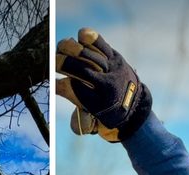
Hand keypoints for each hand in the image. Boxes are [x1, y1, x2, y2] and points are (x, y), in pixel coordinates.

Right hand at [55, 28, 151, 142]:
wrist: (135, 107)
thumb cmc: (106, 116)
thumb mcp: (91, 124)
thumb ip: (77, 121)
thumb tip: (66, 110)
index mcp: (94, 103)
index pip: (71, 89)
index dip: (58, 84)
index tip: (54, 83)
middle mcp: (104, 84)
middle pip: (80, 69)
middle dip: (63, 63)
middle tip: (54, 63)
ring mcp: (111, 69)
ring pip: (89, 55)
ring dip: (73, 48)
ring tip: (62, 47)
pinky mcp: (116, 58)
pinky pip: (103, 45)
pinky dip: (91, 39)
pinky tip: (80, 35)